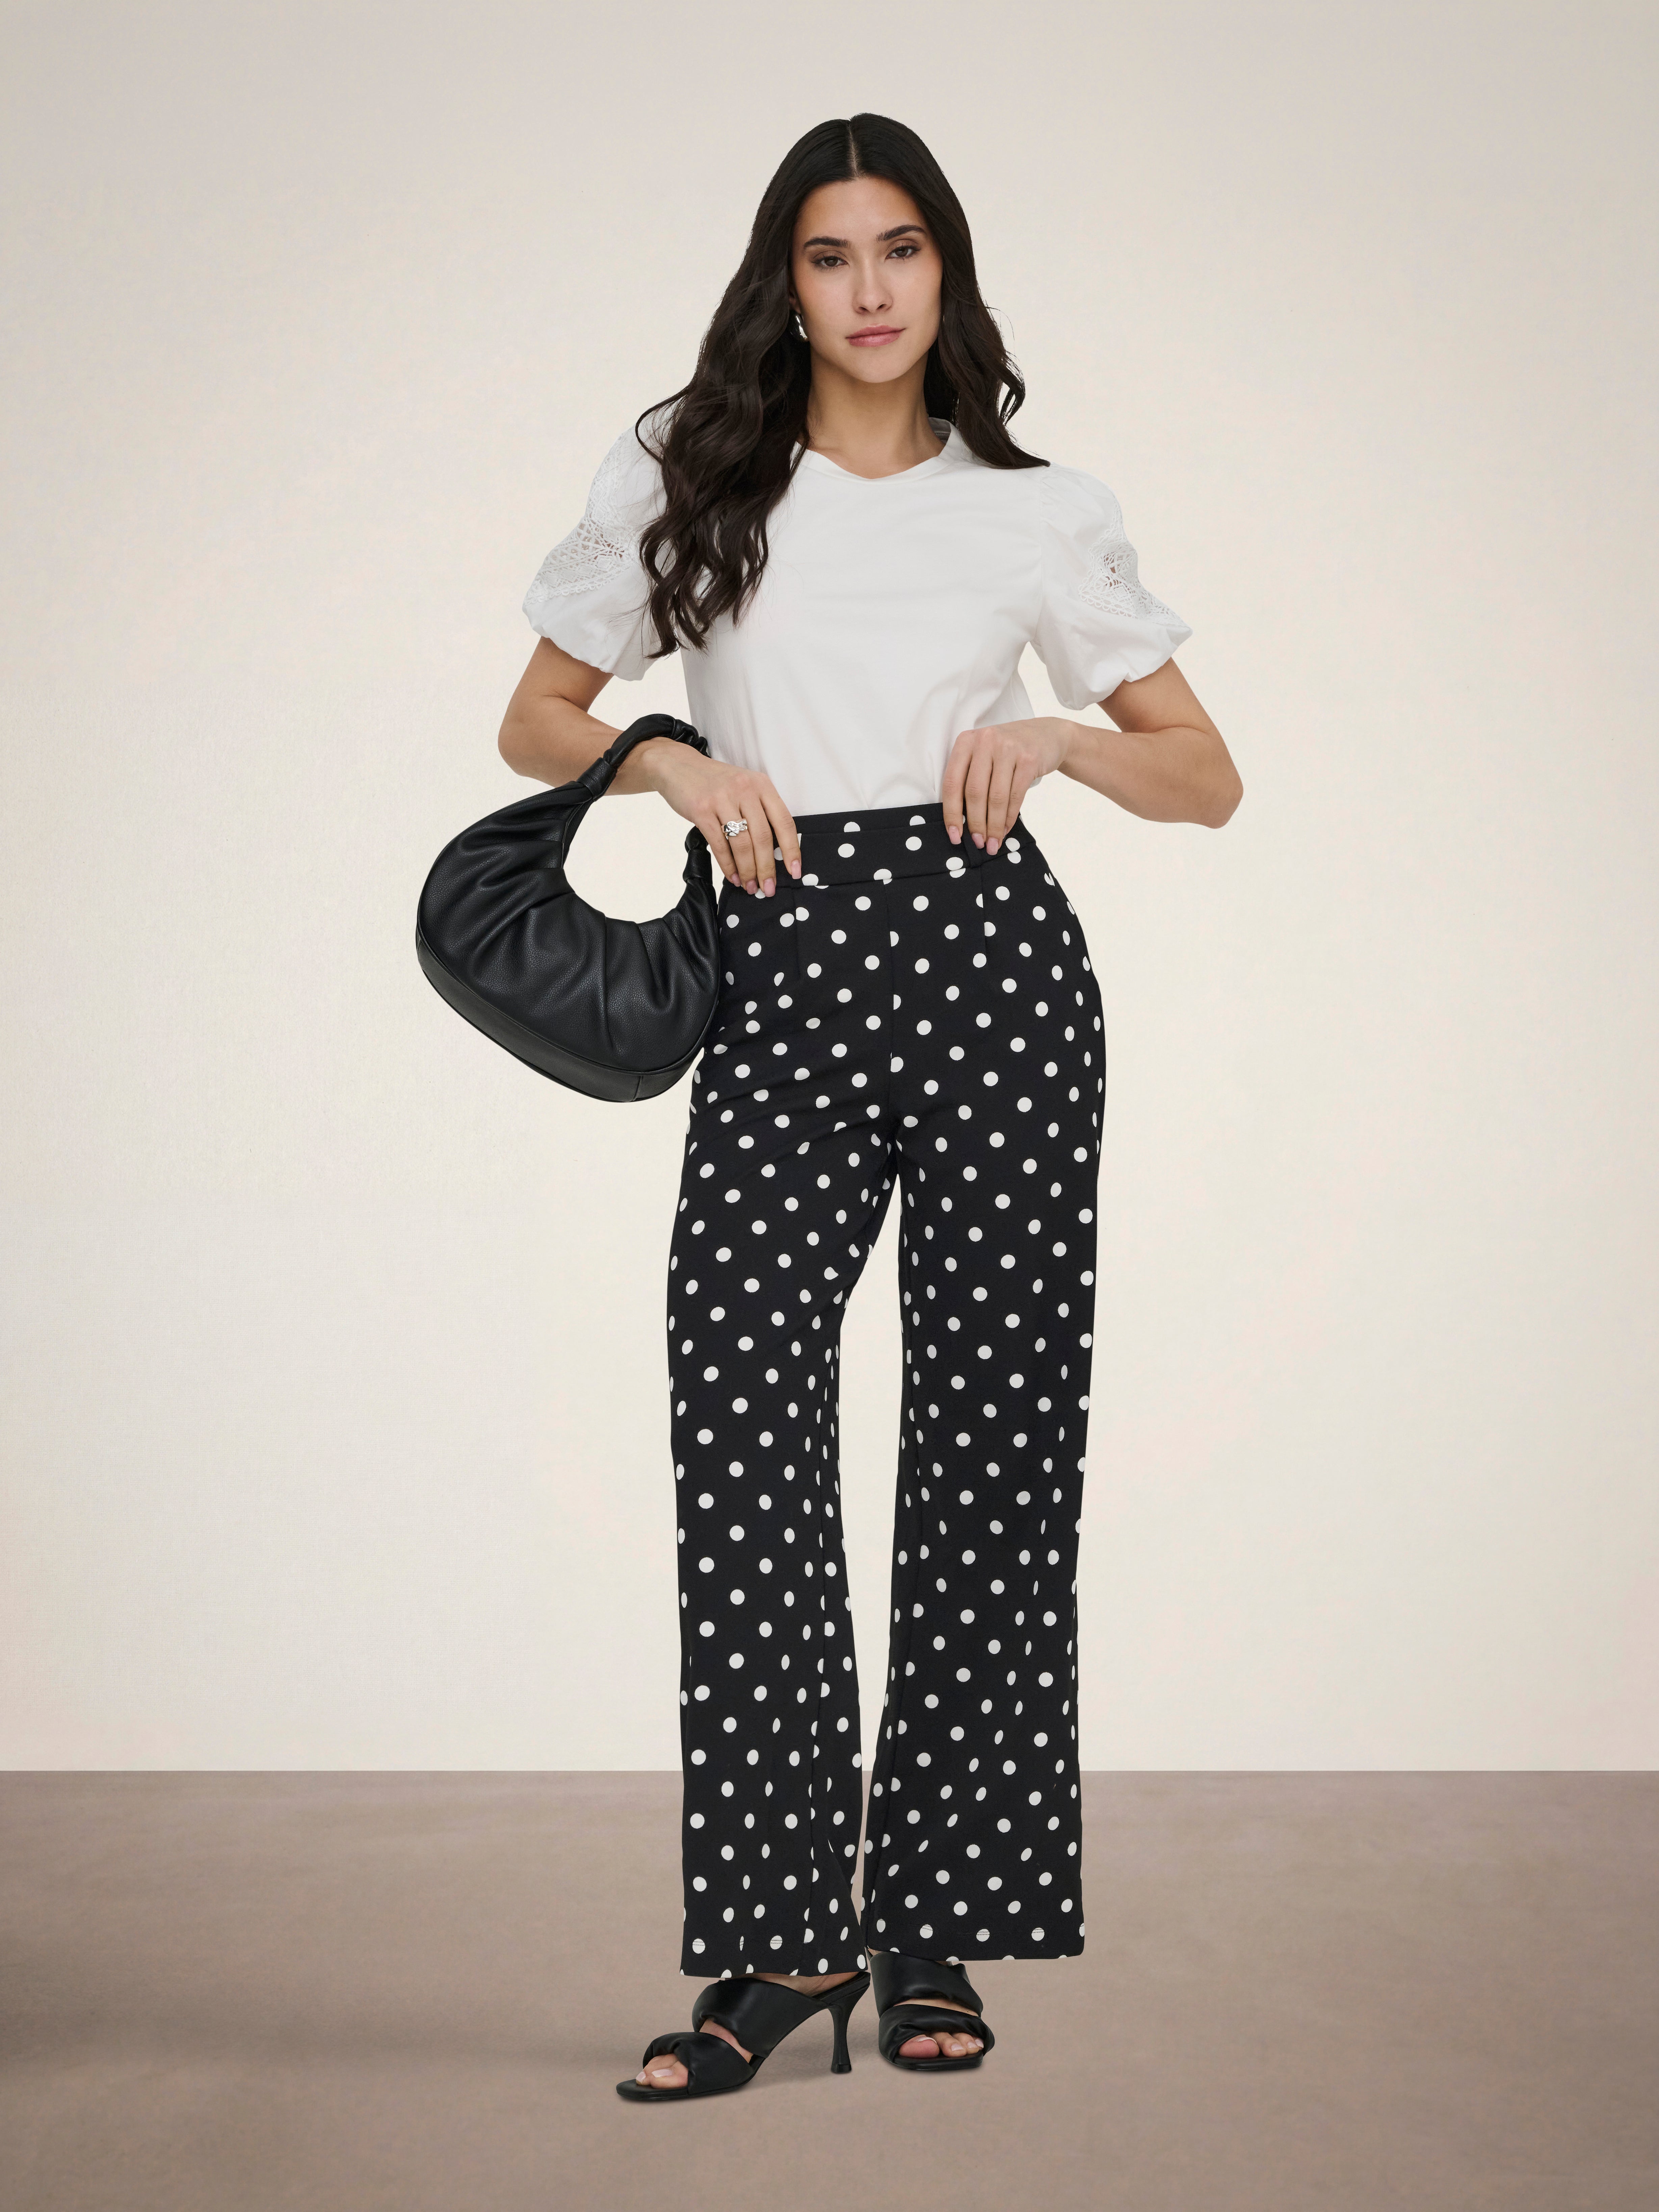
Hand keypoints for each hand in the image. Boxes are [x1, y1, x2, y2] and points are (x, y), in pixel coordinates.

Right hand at [640, 742, 799, 895]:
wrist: (678, 766)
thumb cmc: (714, 782)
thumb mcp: (744, 787)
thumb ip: (759, 810)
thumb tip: (773, 851)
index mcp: (761, 785)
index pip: (784, 821)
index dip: (792, 850)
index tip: (794, 872)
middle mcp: (744, 789)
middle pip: (763, 837)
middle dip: (767, 868)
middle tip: (768, 888)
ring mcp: (722, 799)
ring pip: (742, 844)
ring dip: (748, 871)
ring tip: (750, 887)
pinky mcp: (701, 810)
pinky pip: (719, 845)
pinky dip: (728, 866)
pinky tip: (733, 877)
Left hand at [941, 717, 1074, 851]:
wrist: (1047, 735)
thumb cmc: (1008, 751)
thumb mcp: (984, 755)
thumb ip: (969, 779)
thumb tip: (961, 822)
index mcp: (966, 742)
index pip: (952, 783)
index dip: (951, 813)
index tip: (954, 836)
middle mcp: (985, 741)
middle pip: (974, 792)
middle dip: (975, 823)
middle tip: (978, 843)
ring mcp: (1008, 748)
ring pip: (996, 797)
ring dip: (993, 825)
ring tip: (992, 843)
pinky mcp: (1028, 759)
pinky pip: (1015, 796)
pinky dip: (1009, 818)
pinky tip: (1005, 830)